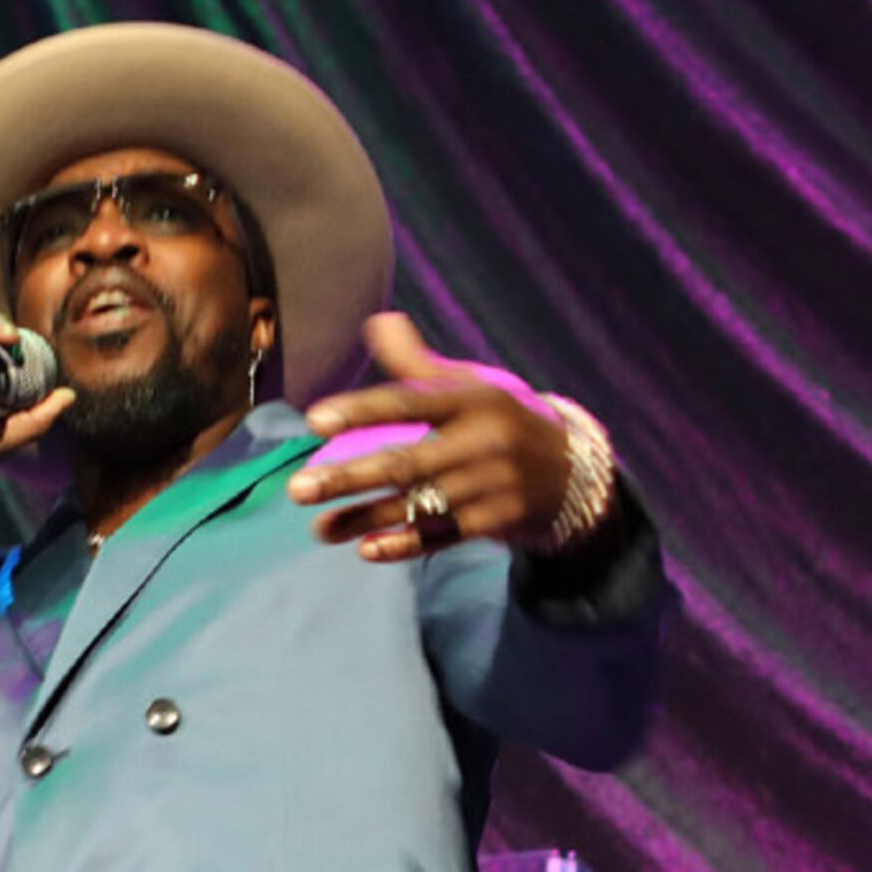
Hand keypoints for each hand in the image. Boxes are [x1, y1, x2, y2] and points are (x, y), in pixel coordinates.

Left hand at [288, 313, 575, 560]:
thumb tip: (379, 321)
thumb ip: (420, 364)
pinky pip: (442, 536)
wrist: (573, 471)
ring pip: (417, 504)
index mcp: (473, 398)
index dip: (362, 411)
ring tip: (319, 528)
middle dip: (349, 476)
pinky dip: (405, 545)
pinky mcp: (495, 522)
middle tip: (299, 489)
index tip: (315, 420)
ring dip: (364, 518)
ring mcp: (491, 485)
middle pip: (406, 461)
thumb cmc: (504, 420)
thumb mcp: (474, 384)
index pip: (410, 402)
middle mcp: (483, 441)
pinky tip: (366, 549)